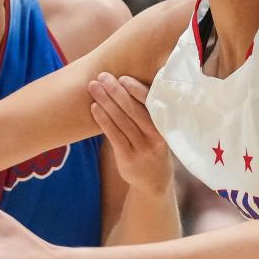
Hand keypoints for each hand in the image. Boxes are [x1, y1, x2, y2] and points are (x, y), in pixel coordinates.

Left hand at [88, 73, 172, 192]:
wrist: (155, 181)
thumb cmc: (153, 146)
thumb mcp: (158, 130)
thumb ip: (148, 111)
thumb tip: (126, 83)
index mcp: (165, 125)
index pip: (151, 103)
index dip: (136, 89)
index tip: (122, 77)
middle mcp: (156, 136)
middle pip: (133, 109)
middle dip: (116, 91)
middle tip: (102, 76)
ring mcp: (142, 148)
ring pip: (121, 121)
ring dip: (106, 101)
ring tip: (93, 87)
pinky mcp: (129, 158)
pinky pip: (114, 135)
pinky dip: (103, 120)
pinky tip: (94, 108)